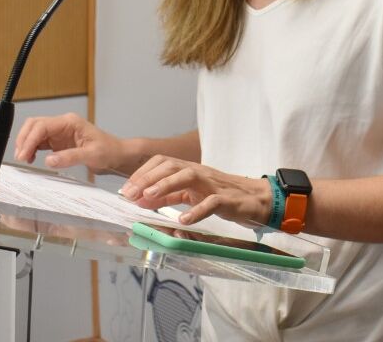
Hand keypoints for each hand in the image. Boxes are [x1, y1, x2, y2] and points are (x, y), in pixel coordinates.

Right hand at [13, 113, 126, 172]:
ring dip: (26, 144)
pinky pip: (40, 142)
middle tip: (21, 157)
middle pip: (34, 125)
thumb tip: (49, 160)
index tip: (24, 154)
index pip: (42, 126)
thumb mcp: (92, 155)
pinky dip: (32, 148)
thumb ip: (70, 157)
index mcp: (70, 122)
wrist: (117, 154)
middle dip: (24, 139)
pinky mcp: (59, 141)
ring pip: (35, 133)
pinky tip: (32, 158)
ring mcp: (60, 132)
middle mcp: (63, 124)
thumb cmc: (109, 150)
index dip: (30, 139)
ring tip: (24, 159)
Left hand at [120, 155, 272, 226]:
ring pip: (188, 176)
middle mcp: (199, 173)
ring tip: (149, 196)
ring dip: (166, 185)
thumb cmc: (222, 196)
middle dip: (148, 178)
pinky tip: (183, 220)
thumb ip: (169, 195)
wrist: (255, 198)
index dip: (142, 173)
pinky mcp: (226, 200)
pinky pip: (211, 203)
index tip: (126, 188)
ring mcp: (213, 185)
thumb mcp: (191, 194)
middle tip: (131, 193)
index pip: (162, 163)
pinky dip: (196, 211)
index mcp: (190, 170)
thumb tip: (143, 199)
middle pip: (171, 166)